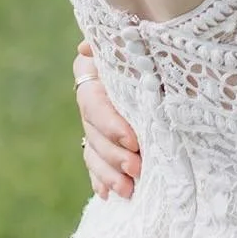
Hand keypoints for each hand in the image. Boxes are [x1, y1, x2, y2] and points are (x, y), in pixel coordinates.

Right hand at [74, 42, 142, 199]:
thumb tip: (84, 48)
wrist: (152, 53)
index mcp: (92, 75)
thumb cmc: (144, 46)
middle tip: (137, 169)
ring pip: (93, 152)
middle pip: (94, 134)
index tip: (134, 141)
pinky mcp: (101, 139)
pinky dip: (101, 180)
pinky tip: (108, 195)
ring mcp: (92, 122)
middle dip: (115, 156)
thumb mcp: (131, 42)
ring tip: (128, 190)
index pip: (94, 105)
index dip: (111, 126)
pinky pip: (94, 163)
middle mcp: (89, 100)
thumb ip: (113, 44)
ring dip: (108, 174)